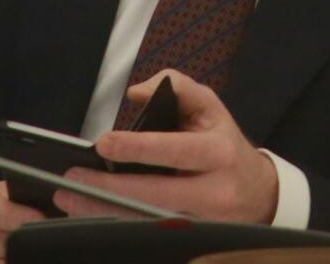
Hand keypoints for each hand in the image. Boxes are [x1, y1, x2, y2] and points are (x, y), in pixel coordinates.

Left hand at [53, 72, 278, 222]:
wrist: (260, 194)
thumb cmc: (225, 146)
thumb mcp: (211, 107)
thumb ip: (177, 87)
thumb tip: (135, 93)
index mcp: (218, 152)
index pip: (173, 149)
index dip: (137, 148)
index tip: (103, 144)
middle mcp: (214, 192)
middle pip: (154, 195)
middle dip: (109, 189)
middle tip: (72, 180)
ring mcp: (204, 224)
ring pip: (148, 222)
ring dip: (105, 213)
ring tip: (70, 201)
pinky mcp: (193, 242)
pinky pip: (150, 235)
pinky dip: (119, 226)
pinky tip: (92, 217)